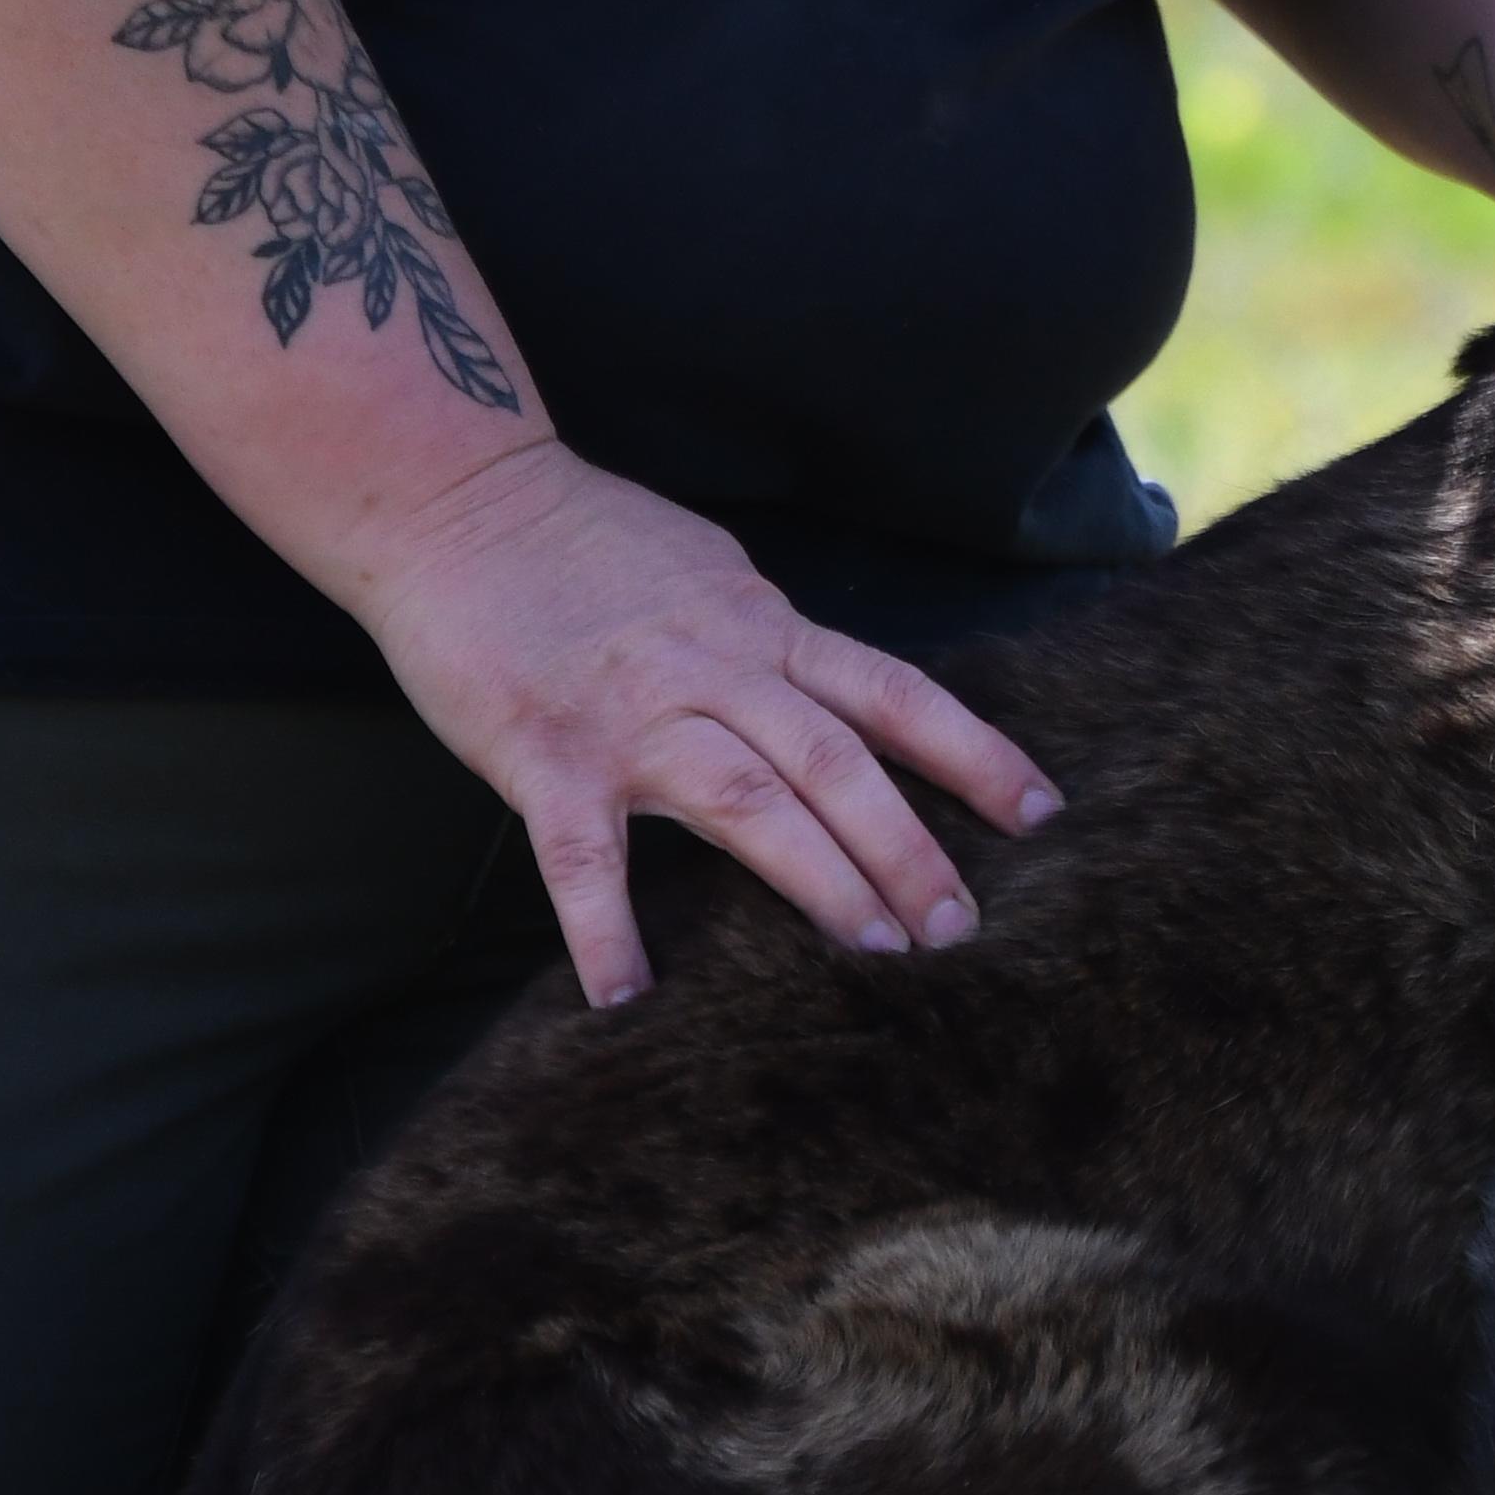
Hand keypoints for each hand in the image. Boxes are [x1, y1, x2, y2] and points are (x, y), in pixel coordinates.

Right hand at [347, 440, 1062, 1007]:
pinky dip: (604, 929)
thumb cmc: (582, 542)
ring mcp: (631, 715)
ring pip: (749, 801)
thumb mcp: (711, 577)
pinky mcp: (543, 752)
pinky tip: (627, 997)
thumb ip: (772, 643)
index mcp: (762, 628)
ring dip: (821, 879)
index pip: (894, 693)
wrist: (453, 498)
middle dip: (910, 848)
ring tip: (876, 951)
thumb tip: (839, 700)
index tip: (1041, 812)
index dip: (974, 753)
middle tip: (962, 928)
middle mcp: (715, 669)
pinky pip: (580, 856)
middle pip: (839, 762)